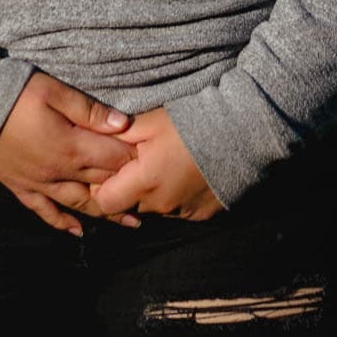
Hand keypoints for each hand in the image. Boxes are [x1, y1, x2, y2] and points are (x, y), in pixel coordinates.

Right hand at [0, 70, 146, 236]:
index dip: (135, 159)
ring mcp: (38, 183)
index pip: (113, 159)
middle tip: (152, 193)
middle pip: (101, 184)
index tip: (154, 159)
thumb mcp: (53, 91)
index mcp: (70, 147)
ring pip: (79, 204)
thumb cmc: (14, 91)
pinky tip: (78, 231)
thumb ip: (88, 110)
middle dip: (127, 188)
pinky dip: (62, 223)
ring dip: (106, 214)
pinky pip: (45, 211)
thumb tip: (123, 124)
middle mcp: (58, 172)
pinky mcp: (20, 187)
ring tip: (131, 223)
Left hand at [91, 107, 222, 221]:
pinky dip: (176, 195)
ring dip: (153, 192)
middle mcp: (162, 205)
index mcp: (144, 182)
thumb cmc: (192, 122)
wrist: (243, 130)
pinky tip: (185, 173)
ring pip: (155, 208)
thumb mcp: (149, 122)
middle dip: (128, 187)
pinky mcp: (203, 214)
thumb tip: (93, 140)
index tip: (109, 168)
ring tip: (166, 164)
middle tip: (139, 161)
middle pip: (130, 205)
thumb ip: (117, 136)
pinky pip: (178, 209)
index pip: (104, 202)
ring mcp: (184, 212)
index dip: (102, 186)